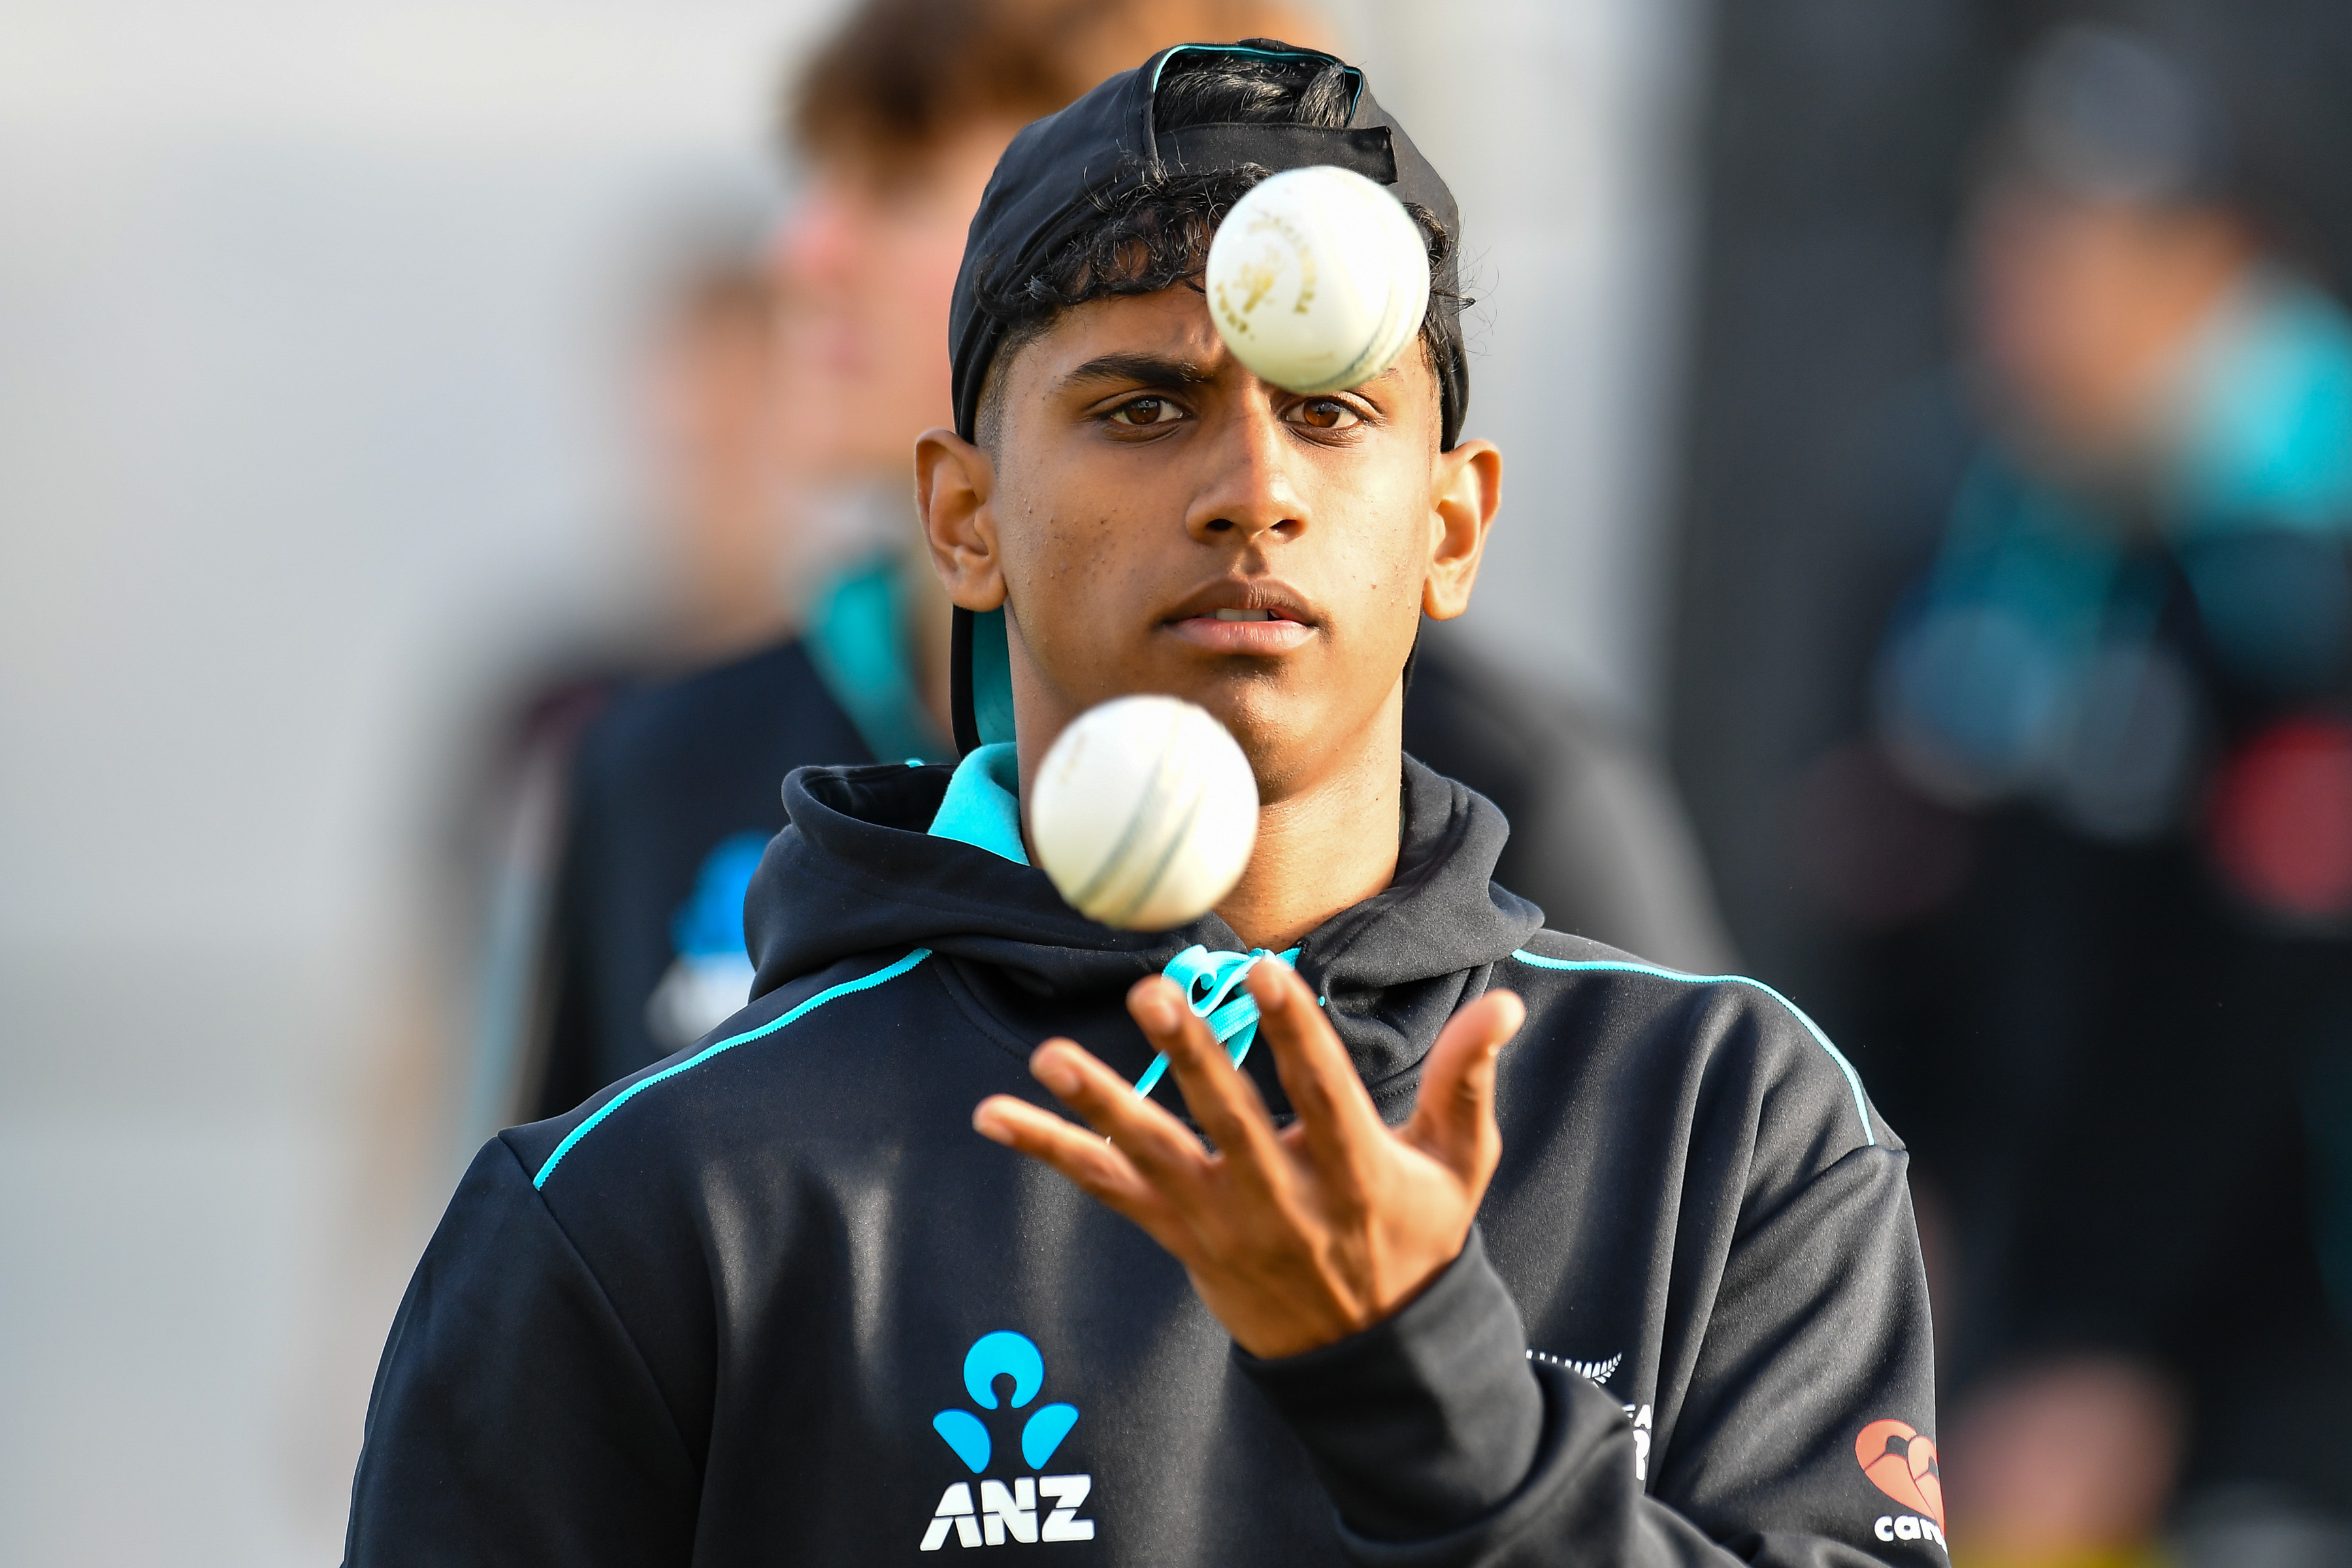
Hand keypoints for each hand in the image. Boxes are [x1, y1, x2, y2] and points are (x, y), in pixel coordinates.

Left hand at [972, 959, 1525, 1358]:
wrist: (1371, 1355)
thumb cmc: (1417, 1238)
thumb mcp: (1458, 1167)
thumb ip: (1469, 1082)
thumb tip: (1505, 1006)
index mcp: (1356, 1175)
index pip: (1324, 1094)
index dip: (1296, 1035)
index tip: (1268, 974)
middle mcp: (1284, 1200)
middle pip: (1229, 1123)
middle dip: (1190, 1059)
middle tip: (1150, 995)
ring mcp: (1223, 1221)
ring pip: (1153, 1157)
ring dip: (1098, 1105)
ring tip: (1048, 1057)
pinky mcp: (1179, 1235)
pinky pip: (1106, 1189)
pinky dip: (1049, 1150)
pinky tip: (992, 1114)